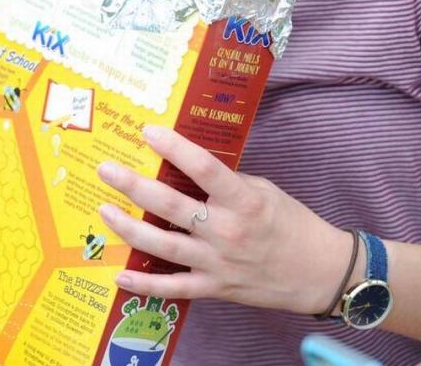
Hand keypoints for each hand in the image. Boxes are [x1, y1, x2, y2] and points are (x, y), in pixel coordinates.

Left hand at [96, 125, 352, 313]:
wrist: (317, 272)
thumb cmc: (292, 223)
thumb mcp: (265, 190)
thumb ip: (227, 182)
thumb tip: (188, 166)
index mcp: (244, 200)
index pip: (203, 168)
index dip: (173, 147)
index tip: (149, 131)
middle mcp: (226, 231)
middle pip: (170, 205)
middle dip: (132, 185)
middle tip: (107, 170)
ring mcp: (217, 263)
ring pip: (161, 245)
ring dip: (128, 227)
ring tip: (104, 210)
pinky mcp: (214, 289)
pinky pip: (171, 288)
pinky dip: (143, 284)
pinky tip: (118, 275)